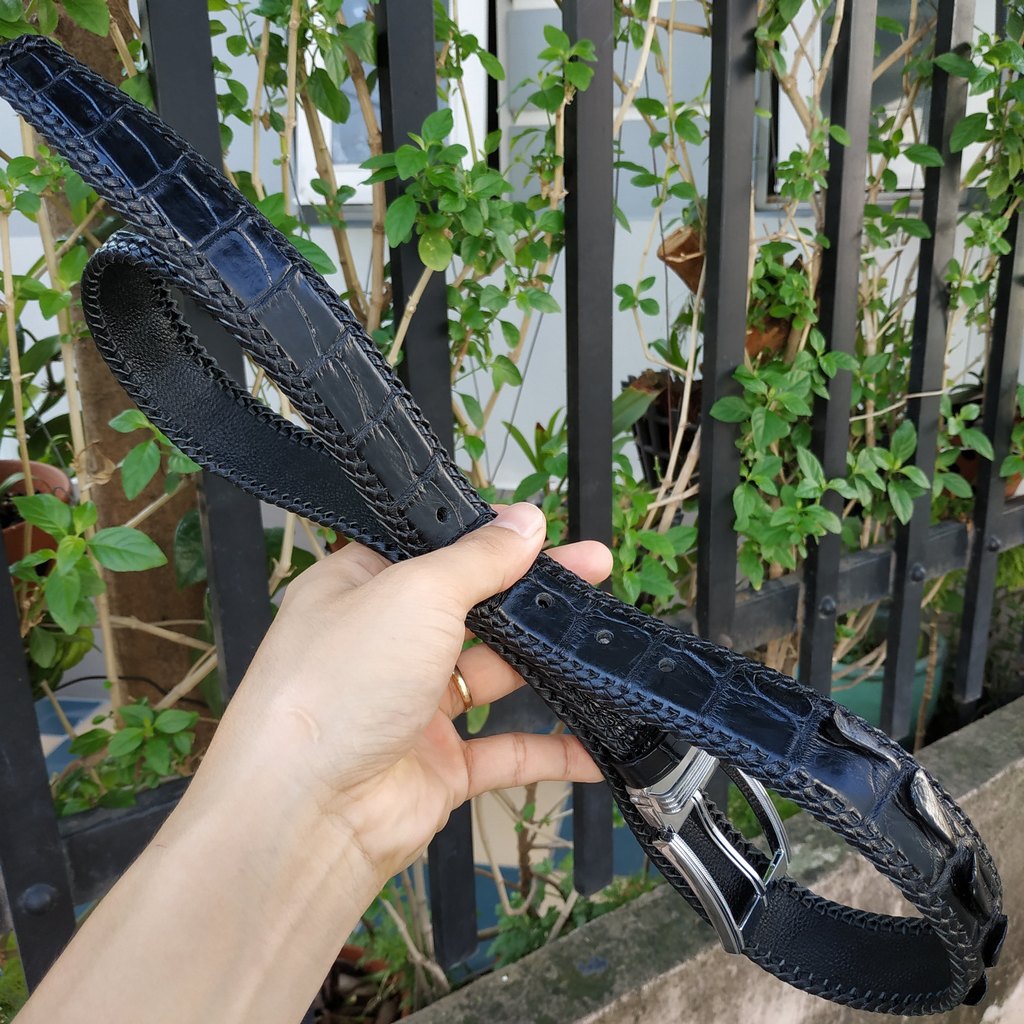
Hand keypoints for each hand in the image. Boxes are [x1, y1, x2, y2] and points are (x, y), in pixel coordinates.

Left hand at [212, 502, 609, 883]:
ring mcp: (412, 707)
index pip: (432, 550)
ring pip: (494, 675)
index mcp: (361, 589)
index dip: (488, 537)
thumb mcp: (415, 594)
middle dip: (534, 590)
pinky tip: (596, 744)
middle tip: (597, 566)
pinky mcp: (439, 767)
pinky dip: (551, 750)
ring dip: (548, 660)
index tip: (544, 528)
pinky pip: (505, 752)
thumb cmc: (342, 682)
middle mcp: (384, 644)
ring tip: (605, 638)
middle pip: (473, 607)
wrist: (306, 815)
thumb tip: (525, 520)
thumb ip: (477, 558)